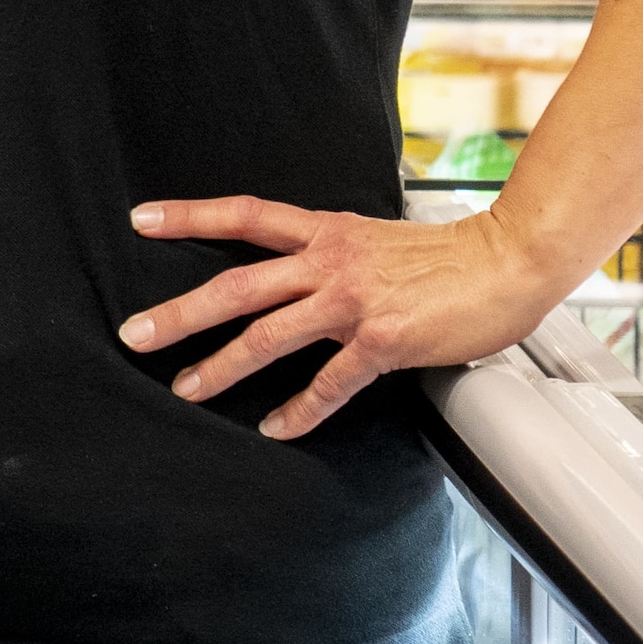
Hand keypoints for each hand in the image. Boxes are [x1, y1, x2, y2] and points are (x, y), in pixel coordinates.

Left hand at [120, 196, 569, 438]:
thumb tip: (297, 270)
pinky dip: (299, 410)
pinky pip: (328, 383)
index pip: (243, 215)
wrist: (507, 260)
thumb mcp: (373, 238)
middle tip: (135, 334)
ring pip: (267, 335)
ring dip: (221, 366)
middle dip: (181, 312)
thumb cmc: (447, 254)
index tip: (139, 219)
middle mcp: (328, 262)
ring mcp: (352, 301)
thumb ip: (330, 253)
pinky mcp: (382, 340)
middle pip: (236, 286)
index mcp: (324, 231)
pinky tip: (275, 429)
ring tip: (187, 389)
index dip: (189, 216)